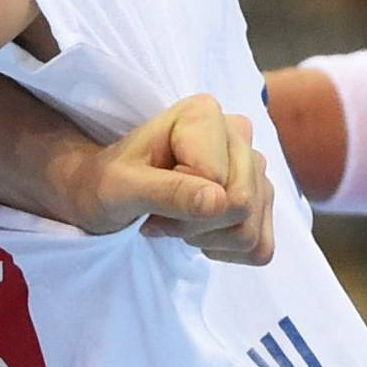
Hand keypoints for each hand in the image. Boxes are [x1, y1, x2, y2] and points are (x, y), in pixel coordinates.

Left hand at [76, 94, 274, 264]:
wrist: (105, 193)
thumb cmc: (106, 183)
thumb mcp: (121, 188)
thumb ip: (169, 192)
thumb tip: (219, 201)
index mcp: (204, 115)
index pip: (220, 182)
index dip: (182, 202)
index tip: (151, 191)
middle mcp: (237, 132)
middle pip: (242, 205)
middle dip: (194, 224)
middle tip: (160, 212)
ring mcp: (254, 166)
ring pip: (250, 231)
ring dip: (206, 238)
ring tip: (175, 217)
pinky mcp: (261, 199)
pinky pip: (260, 248)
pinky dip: (225, 251)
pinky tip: (199, 230)